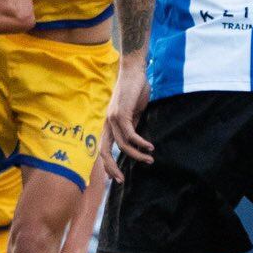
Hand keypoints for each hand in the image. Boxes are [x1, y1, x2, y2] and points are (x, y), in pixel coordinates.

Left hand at [102, 57, 151, 182]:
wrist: (134, 72)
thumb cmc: (135, 90)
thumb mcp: (134, 113)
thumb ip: (133, 126)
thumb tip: (136, 141)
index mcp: (109, 124)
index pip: (103, 148)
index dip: (106, 164)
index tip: (115, 177)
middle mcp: (107, 123)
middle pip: (103, 151)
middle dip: (111, 168)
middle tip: (121, 180)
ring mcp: (113, 118)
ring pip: (122, 145)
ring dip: (136, 155)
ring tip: (150, 159)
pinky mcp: (121, 113)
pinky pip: (130, 134)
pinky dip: (140, 143)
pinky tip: (149, 147)